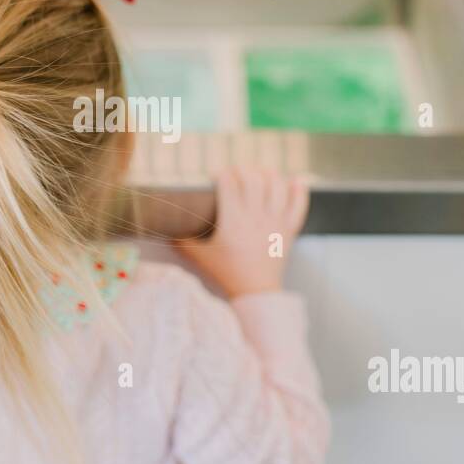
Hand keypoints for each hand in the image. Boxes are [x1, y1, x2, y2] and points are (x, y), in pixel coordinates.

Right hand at [174, 168, 308, 298]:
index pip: (229, 183)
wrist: (255, 293)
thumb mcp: (199, 256)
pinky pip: (299, 204)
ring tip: (260, 173)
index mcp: (233, 221)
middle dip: (244, 170)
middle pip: (254, 179)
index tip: (216, 176)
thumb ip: (181, 240)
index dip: (222, 174)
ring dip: (269, 174)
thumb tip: (165, 227)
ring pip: (278, 186)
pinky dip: (299, 190)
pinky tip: (294, 181)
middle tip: (236, 174)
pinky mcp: (290, 230)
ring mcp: (276, 222)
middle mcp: (256, 217)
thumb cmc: (226, 273)